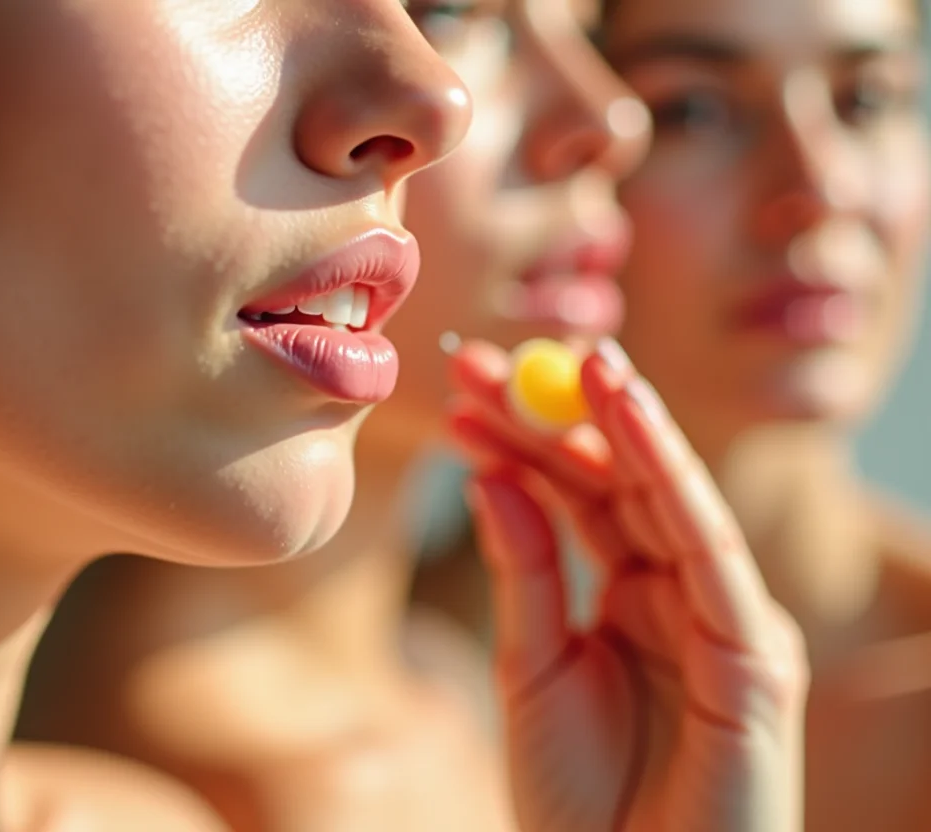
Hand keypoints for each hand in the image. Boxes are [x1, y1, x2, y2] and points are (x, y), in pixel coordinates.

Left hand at [448, 339, 807, 831]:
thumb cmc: (581, 800)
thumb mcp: (530, 669)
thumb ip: (523, 572)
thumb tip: (488, 475)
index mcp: (630, 593)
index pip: (579, 493)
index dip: (525, 436)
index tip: (464, 387)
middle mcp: (680, 592)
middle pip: (620, 481)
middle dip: (560, 415)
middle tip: (497, 357)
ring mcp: (723, 618)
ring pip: (672, 500)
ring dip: (627, 425)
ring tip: (579, 359)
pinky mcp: (757, 657)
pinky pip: (710, 554)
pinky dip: (670, 484)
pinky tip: (628, 422)